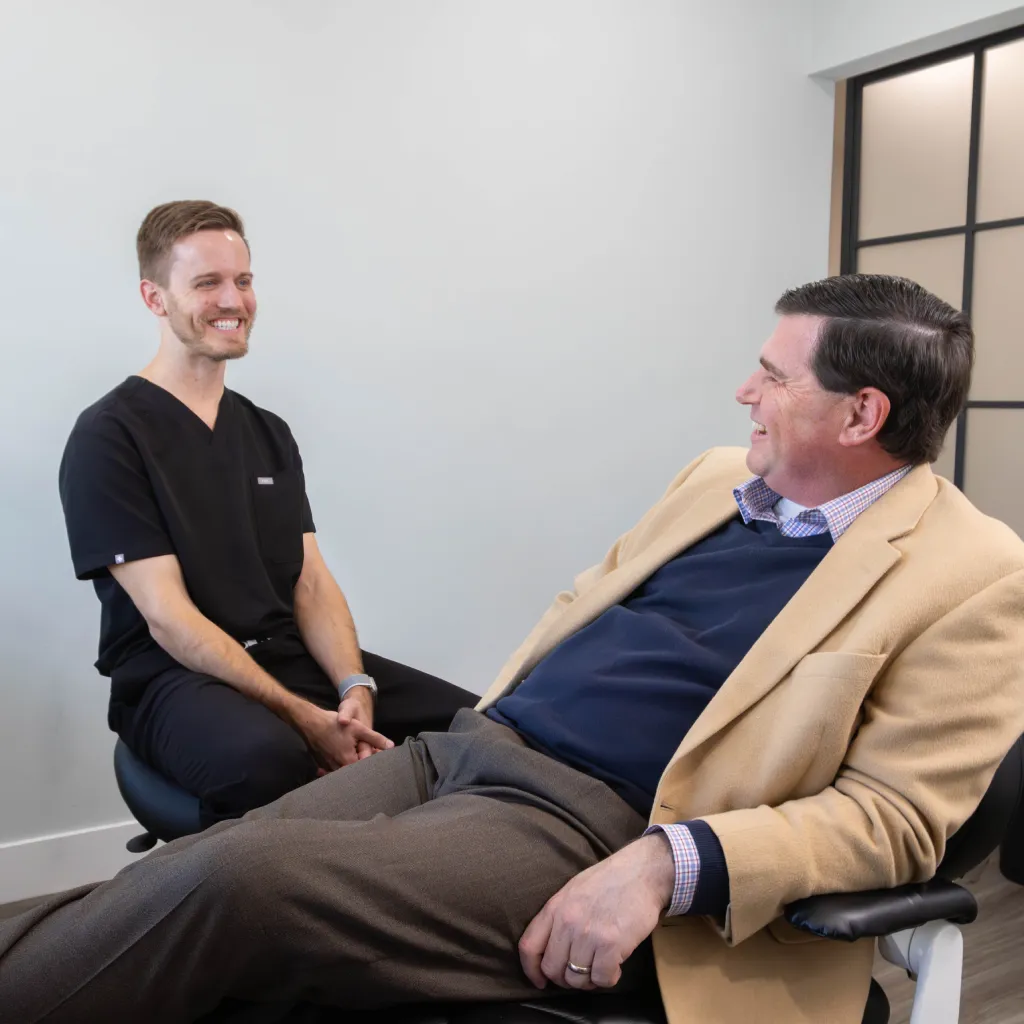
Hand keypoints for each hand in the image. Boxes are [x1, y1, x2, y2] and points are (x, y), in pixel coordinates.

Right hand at [290, 699, 391, 771]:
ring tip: (361, 759)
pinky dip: (343, 765)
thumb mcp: (359, 728)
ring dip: (353, 767)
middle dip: (364, 768)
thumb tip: (391, 746)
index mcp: (348, 762)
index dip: (374, 767)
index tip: (379, 762)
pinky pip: (336, 769)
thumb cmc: (335, 725)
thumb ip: (376, 738)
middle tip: (372, 761)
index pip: (365, 771)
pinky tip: (347, 758)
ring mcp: (330, 767)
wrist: (311, 723)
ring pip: (345, 771)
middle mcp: (338, 768)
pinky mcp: (324, 764)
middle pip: (355, 773)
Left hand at [518, 834, 674, 990]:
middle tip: (580, 974)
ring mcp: (588, 934)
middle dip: (565, 979)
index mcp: (555, 907)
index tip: (540, 981)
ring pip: (576, 979)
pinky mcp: (611, 945)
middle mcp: (567, 922)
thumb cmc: (609, 881)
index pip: (528, 947)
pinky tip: (615, 966)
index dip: (531, 970)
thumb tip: (551, 949)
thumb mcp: (573, 891)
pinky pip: (602, 979)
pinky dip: (609, 978)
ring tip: (600, 967)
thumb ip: (559, 917)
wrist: (642, 872)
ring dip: (588, 981)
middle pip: (552, 969)